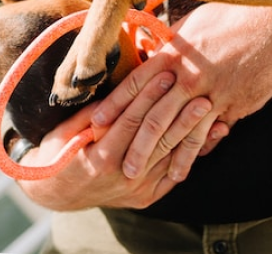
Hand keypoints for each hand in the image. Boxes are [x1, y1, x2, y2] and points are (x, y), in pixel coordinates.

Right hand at [15, 53, 217, 210]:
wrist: (58, 193)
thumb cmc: (59, 153)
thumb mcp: (66, 131)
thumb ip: (92, 113)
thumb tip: (116, 88)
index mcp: (100, 158)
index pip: (131, 121)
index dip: (149, 96)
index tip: (166, 74)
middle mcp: (122, 176)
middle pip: (158, 139)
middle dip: (180, 112)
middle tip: (200, 90)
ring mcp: (137, 189)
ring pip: (171, 156)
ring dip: (194, 132)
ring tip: (213, 110)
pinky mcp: (147, 196)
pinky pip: (174, 174)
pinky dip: (193, 155)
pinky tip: (213, 135)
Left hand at [115, 3, 271, 180]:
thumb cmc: (234, 16)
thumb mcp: (195, 24)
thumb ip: (173, 45)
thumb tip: (154, 52)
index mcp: (174, 52)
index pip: (135, 83)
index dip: (113, 106)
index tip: (94, 124)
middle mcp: (188, 74)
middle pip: (152, 114)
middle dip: (132, 143)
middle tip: (115, 165)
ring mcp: (211, 92)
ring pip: (178, 131)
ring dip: (159, 157)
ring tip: (143, 176)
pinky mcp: (233, 104)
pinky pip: (208, 134)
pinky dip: (193, 153)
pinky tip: (182, 169)